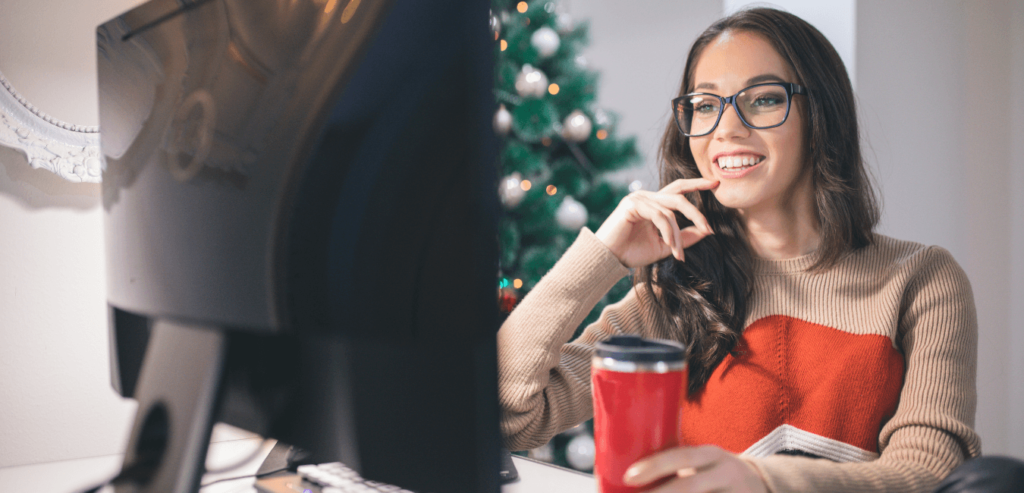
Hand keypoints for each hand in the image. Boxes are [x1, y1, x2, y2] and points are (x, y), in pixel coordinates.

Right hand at [594, 178, 718, 267]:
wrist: (608, 259)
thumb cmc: (632, 252)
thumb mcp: (665, 245)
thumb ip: (685, 237)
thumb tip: (707, 231)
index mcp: (654, 203)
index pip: (678, 189)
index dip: (697, 184)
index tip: (715, 184)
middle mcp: (646, 196)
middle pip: (679, 195)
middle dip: (696, 211)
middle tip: (709, 228)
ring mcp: (639, 198)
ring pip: (670, 211)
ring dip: (678, 235)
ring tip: (678, 254)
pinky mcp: (633, 204)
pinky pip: (659, 216)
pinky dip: (668, 232)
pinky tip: (669, 246)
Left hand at [623, 445, 766, 492]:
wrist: (761, 486)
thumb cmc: (713, 474)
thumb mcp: (701, 463)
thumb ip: (673, 467)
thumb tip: (620, 478)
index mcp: (711, 455)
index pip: (682, 457)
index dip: (654, 466)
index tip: (628, 477)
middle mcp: (726, 473)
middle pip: (690, 486)